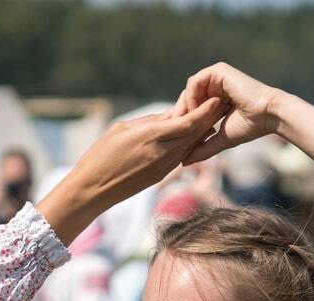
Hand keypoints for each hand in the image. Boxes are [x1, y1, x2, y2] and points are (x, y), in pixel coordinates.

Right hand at [39, 97, 225, 244]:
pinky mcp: (160, 177)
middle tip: (222, 103)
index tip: (217, 97)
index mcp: (150, 137)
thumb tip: (171, 115)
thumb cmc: (100, 155)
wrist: (92, 191)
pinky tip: (195, 136)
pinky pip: (181, 157)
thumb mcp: (122, 129)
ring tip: (213, 117)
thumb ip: (149, 121)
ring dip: (203, 132)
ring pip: (190, 146)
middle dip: (209, 118)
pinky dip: (190, 145)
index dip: (205, 110)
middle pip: (195, 134)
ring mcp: (162, 168)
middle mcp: (161, 153)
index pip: (188, 123)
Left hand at [178, 63, 283, 164]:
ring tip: (186, 125)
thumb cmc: (250, 127)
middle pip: (188, 97)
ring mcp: (216, 76)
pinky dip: (191, 98)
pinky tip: (195, 113)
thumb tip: (184, 162)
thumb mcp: (221, 139)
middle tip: (177, 132)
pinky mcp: (218, 71)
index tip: (180, 139)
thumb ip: (203, 148)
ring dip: (185, 108)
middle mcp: (215, 84)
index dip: (184, 122)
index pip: (193, 106)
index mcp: (217, 97)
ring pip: (189, 90)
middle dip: (181, 115)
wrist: (268, 115)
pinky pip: (194, 82)